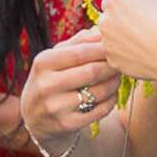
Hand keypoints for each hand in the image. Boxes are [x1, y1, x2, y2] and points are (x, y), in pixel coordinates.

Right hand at [21, 28, 121, 144]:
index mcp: (43, 63)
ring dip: (114, 83)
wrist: (35, 119)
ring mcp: (55, 107)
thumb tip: (101, 32)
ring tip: (116, 78)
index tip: (115, 48)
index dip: (102, 49)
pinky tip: (110, 95)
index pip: (79, 52)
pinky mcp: (67, 124)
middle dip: (111, 66)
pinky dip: (111, 101)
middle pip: (91, 72)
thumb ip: (76, 44)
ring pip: (99, 92)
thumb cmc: (50, 80)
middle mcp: (46, 85)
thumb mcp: (54, 59)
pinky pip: (100, 110)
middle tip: (120, 64)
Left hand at [95, 0, 156, 83]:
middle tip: (142, 29)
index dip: (127, 7)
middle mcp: (105, 21)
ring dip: (123, 41)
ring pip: (112, 40)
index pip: (113, 2)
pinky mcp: (113, 61)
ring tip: (146, 43)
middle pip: (110, 21)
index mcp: (115, 1)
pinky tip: (144, 55)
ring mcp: (107, 43)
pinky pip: (117, 56)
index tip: (138, 13)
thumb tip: (152, 1)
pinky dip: (127, 56)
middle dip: (122, 24)